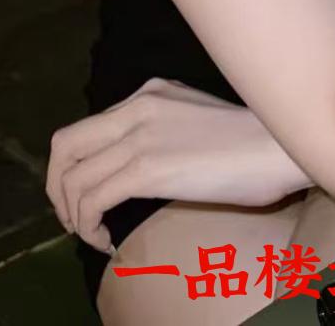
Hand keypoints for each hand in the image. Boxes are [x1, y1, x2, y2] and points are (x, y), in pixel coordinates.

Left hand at [45, 79, 304, 252]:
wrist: (278, 147)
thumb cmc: (251, 141)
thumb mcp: (196, 118)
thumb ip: (163, 128)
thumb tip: (140, 165)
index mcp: (149, 92)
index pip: (86, 127)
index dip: (73, 167)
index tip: (85, 197)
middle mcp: (137, 106)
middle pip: (64, 145)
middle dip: (57, 189)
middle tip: (73, 219)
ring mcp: (140, 135)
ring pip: (74, 178)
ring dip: (74, 215)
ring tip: (92, 235)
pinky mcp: (147, 168)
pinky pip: (93, 201)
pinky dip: (89, 227)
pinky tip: (108, 241)